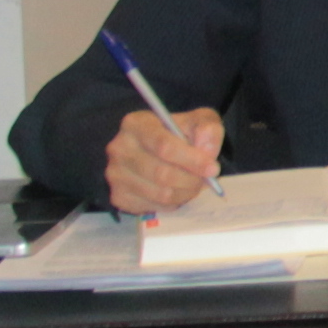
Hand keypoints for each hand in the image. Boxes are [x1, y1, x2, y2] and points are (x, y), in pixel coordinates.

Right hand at [108, 103, 227, 214]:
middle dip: (191, 180)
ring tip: (193, 184)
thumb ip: (208, 129)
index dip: (192, 160)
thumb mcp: (198, 120)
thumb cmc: (178, 132)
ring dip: (185, 193)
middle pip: (162, 174)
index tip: (213, 168)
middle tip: (205, 180)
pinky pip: (154, 206)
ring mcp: (115, 174)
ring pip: (160, 194)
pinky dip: (173, 203)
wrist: (155, 148)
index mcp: (136, 124)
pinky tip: (176, 191)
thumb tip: (207, 150)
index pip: (164, 146)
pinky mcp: (118, 196)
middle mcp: (119, 149)